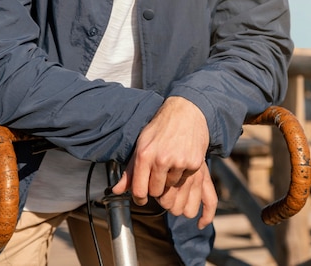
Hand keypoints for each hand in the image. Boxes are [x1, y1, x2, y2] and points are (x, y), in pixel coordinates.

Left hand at [112, 96, 217, 227]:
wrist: (186, 111)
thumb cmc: (160, 128)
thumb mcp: (142, 143)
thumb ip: (130, 170)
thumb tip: (116, 191)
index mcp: (144, 154)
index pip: (139, 190)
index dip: (139, 198)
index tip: (141, 198)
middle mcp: (161, 159)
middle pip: (156, 192)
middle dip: (156, 188)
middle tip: (158, 175)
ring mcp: (179, 161)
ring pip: (171, 188)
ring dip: (170, 181)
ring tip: (171, 163)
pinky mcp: (193, 163)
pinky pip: (185, 180)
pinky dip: (183, 174)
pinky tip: (181, 159)